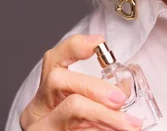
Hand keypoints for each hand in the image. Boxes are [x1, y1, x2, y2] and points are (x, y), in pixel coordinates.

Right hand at [20, 34, 143, 130]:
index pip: (53, 60)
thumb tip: (124, 88)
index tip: (99, 43)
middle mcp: (37, 111)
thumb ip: (100, 99)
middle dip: (94, 85)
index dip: (74, 46)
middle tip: (120, 98)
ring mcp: (41, 130)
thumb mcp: (84, 116)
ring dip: (105, 113)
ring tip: (129, 124)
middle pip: (57, 79)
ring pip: (71, 107)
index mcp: (46, 97)